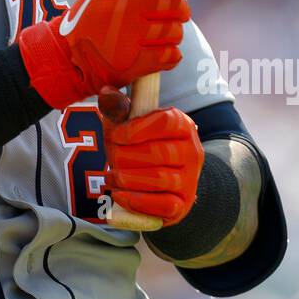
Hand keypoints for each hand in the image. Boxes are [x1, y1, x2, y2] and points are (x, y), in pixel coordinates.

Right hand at [18, 0, 199, 112]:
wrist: (66, 56)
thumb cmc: (95, 17)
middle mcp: (125, 7)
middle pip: (177, 5)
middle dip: (179, 12)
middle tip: (168, 17)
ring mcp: (129, 36)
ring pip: (176, 32)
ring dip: (172, 35)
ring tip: (157, 36)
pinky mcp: (133, 62)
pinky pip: (171, 56)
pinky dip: (169, 56)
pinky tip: (157, 52)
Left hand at [100, 107, 203, 224]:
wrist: (159, 177)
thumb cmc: (140, 144)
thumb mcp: (127, 122)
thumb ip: (117, 107)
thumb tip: (106, 93)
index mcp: (182, 124)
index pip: (165, 122)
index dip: (136, 129)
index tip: (115, 135)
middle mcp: (192, 151)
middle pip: (159, 153)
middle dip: (126, 156)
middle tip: (111, 157)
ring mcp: (190, 179)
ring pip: (159, 179)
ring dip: (127, 179)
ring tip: (111, 177)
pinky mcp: (182, 204)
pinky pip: (162, 205)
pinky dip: (137, 201)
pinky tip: (119, 194)